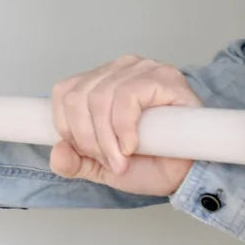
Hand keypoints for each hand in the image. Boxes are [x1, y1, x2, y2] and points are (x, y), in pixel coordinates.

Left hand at [49, 55, 201, 196]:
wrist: (187, 175)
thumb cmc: (152, 163)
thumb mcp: (102, 167)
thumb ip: (75, 161)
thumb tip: (57, 153)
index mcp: (100, 82)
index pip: (64, 92)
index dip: (67, 127)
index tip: (86, 153)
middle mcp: (119, 69)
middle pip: (78, 97)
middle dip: (87, 138)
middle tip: (107, 161)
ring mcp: (141, 69)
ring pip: (99, 97)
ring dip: (106, 138)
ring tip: (120, 159)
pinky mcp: (163, 77)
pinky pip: (127, 97)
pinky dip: (123, 128)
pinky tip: (131, 145)